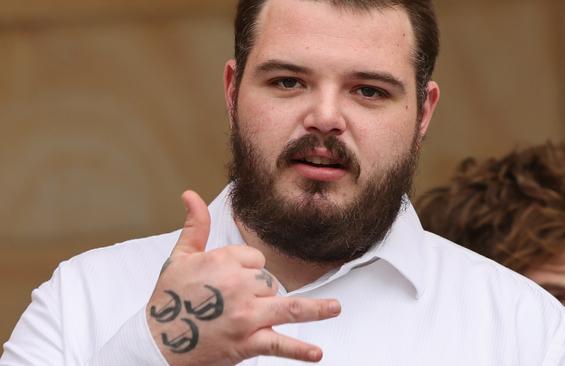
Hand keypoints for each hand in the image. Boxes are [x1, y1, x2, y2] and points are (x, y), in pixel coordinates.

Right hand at [146, 191, 340, 365]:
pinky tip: (316, 353)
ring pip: (288, 307)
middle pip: (270, 283)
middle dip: (260, 293)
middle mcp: (239, 286)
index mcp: (223, 262)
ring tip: (335, 308)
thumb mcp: (179, 258)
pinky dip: (299, 350)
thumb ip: (194, 225)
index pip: (256, 259)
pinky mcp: (247, 342)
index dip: (247, 270)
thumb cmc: (168, 300)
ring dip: (316, 309)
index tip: (231, 282)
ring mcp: (246, 315)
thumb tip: (191, 195)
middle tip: (234, 304)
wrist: (156, 343)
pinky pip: (279, 344)